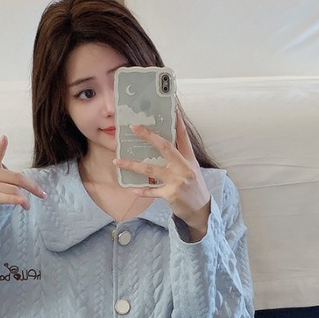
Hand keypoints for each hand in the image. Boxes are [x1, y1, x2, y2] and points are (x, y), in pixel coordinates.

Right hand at [0, 124, 45, 207]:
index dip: (0, 147)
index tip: (5, 138)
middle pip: (14, 178)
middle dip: (30, 186)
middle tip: (43, 194)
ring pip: (11, 189)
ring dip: (25, 195)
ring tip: (38, 199)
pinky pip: (3, 199)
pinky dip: (15, 201)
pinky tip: (25, 204)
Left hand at [113, 112, 210, 240]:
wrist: (201, 210)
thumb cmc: (194, 188)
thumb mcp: (191, 169)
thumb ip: (179, 158)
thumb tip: (161, 146)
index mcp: (189, 159)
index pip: (183, 136)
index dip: (177, 122)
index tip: (171, 107)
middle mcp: (184, 167)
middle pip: (165, 147)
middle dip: (148, 136)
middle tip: (134, 127)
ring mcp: (177, 181)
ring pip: (150, 170)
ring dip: (132, 165)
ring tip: (117, 161)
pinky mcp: (171, 194)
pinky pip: (151, 191)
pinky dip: (141, 191)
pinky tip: (131, 189)